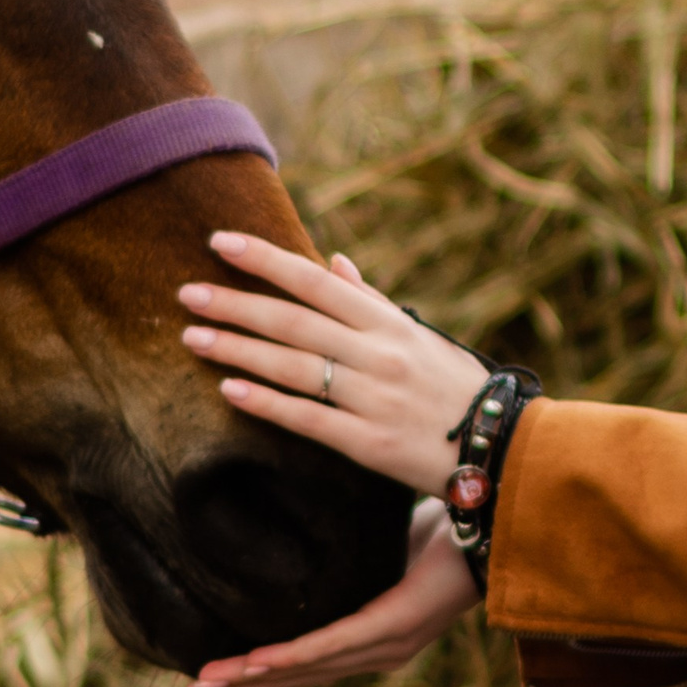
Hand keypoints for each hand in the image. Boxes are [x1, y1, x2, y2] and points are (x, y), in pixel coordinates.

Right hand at [178, 497, 478, 686]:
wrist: (494, 521)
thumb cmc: (444, 531)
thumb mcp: (377, 545)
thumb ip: (345, 556)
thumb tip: (307, 536)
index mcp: (371, 639)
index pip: (301, 666)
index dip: (252, 680)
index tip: (204, 685)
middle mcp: (375, 654)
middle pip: (293, 680)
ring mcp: (385, 645)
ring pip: (304, 670)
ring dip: (250, 682)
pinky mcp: (393, 628)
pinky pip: (333, 645)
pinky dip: (291, 656)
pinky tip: (255, 664)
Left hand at [179, 232, 490, 493]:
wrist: (499, 444)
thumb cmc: (455, 385)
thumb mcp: (419, 335)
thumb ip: (371, 301)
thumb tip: (331, 261)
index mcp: (389, 322)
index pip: (314, 282)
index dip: (265, 260)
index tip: (220, 242)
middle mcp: (378, 354)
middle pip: (293, 322)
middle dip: (236, 304)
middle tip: (186, 293)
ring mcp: (373, 398)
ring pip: (294, 367)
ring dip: (238, 350)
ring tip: (193, 337)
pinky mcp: (369, 443)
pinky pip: (309, 419)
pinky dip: (267, 403)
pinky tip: (229, 391)